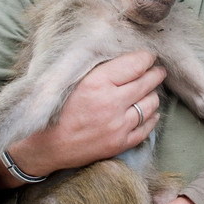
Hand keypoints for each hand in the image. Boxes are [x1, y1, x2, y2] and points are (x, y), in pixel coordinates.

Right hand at [0, 50, 165, 185]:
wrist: (45, 147)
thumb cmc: (55, 109)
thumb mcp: (73, 80)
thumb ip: (99, 70)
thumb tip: (127, 59)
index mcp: (97, 83)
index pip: (135, 65)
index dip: (146, 58)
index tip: (148, 57)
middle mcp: (111, 103)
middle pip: (147, 83)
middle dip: (155, 74)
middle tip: (157, 71)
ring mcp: (118, 125)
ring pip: (151, 104)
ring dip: (152, 95)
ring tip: (150, 91)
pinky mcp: (120, 143)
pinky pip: (147, 128)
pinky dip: (151, 117)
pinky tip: (149, 112)